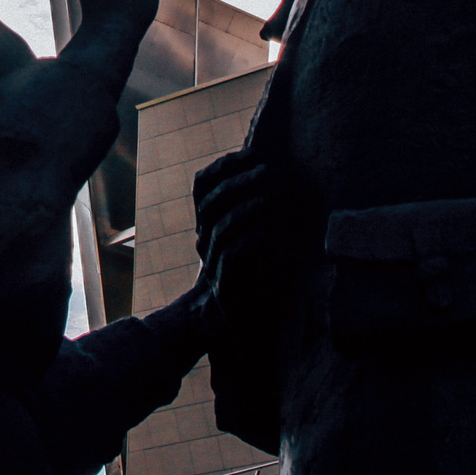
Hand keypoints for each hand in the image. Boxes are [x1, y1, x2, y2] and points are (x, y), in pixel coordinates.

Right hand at [194, 150, 271, 319]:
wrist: (242, 320)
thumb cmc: (254, 271)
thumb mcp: (252, 230)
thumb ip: (256, 202)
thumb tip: (273, 167)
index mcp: (209, 221)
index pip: (202, 184)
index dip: (223, 166)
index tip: (252, 154)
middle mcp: (206, 238)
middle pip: (210, 202)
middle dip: (239, 182)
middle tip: (267, 171)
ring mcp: (214, 262)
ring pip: (219, 228)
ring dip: (245, 209)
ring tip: (269, 199)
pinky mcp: (226, 284)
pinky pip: (232, 257)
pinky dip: (250, 240)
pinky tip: (269, 231)